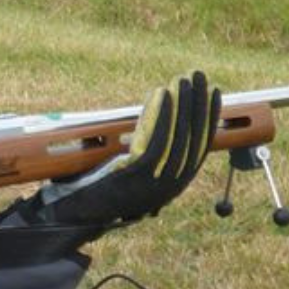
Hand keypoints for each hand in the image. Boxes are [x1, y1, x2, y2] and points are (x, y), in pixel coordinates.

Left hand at [0, 71, 220, 226]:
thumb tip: (157, 119)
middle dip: (199, 104)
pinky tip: (163, 94)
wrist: (74, 214)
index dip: (208, 118)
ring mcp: (156, 183)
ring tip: (184, 79)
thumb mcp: (131, 171)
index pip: (200, 147)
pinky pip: (157, 142)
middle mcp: (171, 186)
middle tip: (201, 75)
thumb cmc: (97, 189)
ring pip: (178, 138)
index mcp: (173, 185)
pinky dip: (163, 117)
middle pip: (192, 139)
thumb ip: (146, 153)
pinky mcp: (138, 176)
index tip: (214, 92)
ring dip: (184, 105)